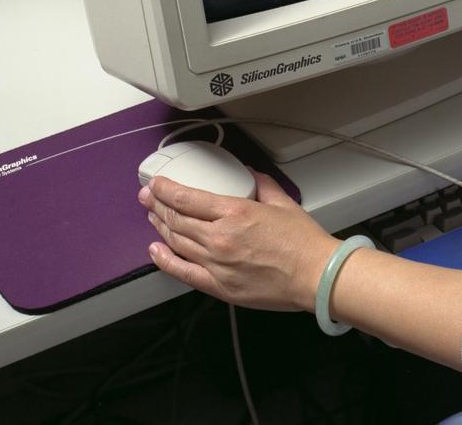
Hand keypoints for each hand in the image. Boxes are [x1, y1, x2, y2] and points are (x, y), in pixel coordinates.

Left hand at [140, 171, 337, 312]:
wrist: (314, 275)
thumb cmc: (303, 242)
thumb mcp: (283, 202)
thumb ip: (262, 184)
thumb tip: (249, 174)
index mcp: (236, 213)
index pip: (188, 198)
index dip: (167, 190)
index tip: (157, 185)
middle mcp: (220, 238)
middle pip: (177, 219)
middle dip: (158, 205)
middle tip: (147, 197)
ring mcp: (216, 264)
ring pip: (176, 242)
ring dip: (160, 227)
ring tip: (151, 216)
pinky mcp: (218, 286)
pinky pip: (182, 272)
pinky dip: (165, 260)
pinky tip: (155, 250)